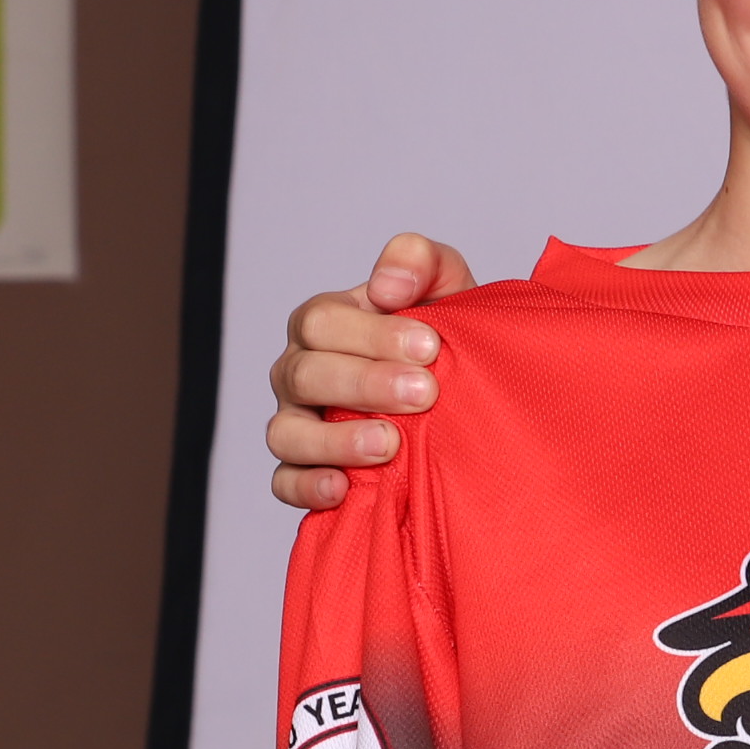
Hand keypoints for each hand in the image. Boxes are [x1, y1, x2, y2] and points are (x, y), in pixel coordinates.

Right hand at [266, 233, 479, 511]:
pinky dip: (307, 486)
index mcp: (326, 323)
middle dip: (365, 383)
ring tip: (389, 444)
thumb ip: (420, 261)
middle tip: (424, 393)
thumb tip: (387, 284)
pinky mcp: (304, 469)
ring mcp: (298, 421)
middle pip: (304, 374)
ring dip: (336, 440)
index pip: (322, 321)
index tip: (430, 346)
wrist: (464, 392)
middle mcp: (301, 371)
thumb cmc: (441, 338)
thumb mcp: (445, 287)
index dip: (373, 333)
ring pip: (287, 432)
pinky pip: (285, 482)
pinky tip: (343, 487)